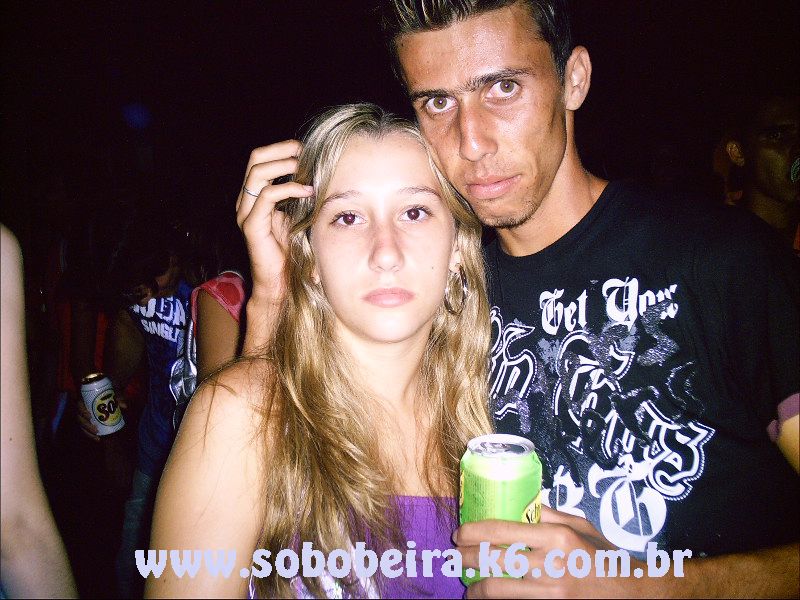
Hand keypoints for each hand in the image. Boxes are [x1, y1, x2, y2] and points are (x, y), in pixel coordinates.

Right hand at [76, 392, 126, 441]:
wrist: (109, 397)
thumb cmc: (109, 395)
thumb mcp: (114, 395)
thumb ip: (119, 399)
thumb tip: (124, 406)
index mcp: (85, 400)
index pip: (79, 405)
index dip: (82, 411)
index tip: (90, 416)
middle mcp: (82, 409)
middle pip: (80, 418)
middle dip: (87, 425)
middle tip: (96, 430)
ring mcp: (84, 417)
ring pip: (82, 426)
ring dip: (88, 432)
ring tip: (97, 435)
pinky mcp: (87, 423)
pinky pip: (85, 430)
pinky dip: (91, 435)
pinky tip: (98, 439)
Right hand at [236, 140, 313, 306]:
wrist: (281, 280)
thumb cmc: (293, 248)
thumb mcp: (298, 213)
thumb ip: (300, 193)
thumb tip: (319, 171)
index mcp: (254, 195)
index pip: (260, 159)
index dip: (281, 148)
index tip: (305, 148)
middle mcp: (245, 201)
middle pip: (255, 159)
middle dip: (281, 150)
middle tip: (304, 152)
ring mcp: (246, 213)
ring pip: (257, 173)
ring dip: (284, 166)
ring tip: (305, 167)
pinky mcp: (252, 226)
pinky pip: (266, 197)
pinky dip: (289, 189)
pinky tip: (307, 191)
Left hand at [455, 507, 649, 597]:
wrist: (633, 593)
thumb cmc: (605, 557)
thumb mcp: (581, 527)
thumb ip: (550, 515)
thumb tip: (519, 503)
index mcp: (557, 536)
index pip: (502, 530)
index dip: (474, 532)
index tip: (460, 533)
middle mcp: (552, 563)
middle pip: (493, 560)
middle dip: (467, 559)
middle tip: (457, 557)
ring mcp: (551, 592)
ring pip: (499, 589)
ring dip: (477, 588)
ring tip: (470, 585)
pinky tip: (490, 598)